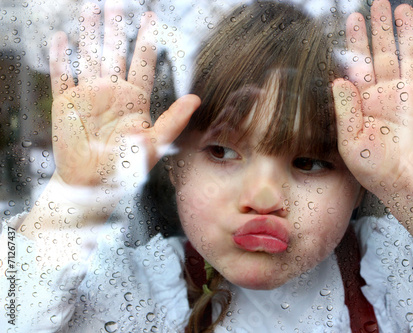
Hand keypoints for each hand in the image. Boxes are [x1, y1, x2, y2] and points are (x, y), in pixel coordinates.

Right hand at [49, 0, 199, 189]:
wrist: (92, 184)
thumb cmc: (125, 168)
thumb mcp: (154, 144)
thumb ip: (173, 120)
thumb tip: (196, 98)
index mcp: (133, 99)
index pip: (141, 61)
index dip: (146, 39)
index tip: (151, 17)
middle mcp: (111, 92)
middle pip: (114, 52)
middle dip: (114, 27)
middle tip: (116, 2)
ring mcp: (88, 96)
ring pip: (89, 56)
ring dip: (88, 33)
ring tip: (89, 8)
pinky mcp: (66, 104)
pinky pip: (62, 75)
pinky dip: (60, 57)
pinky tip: (61, 38)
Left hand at [333, 0, 412, 202]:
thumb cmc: (378, 171)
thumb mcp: (352, 144)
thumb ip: (345, 112)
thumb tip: (336, 80)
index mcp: (366, 102)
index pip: (359, 64)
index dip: (356, 41)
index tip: (353, 18)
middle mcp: (389, 95)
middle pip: (384, 53)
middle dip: (380, 29)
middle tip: (377, 3)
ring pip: (410, 56)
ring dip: (407, 34)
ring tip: (403, 10)